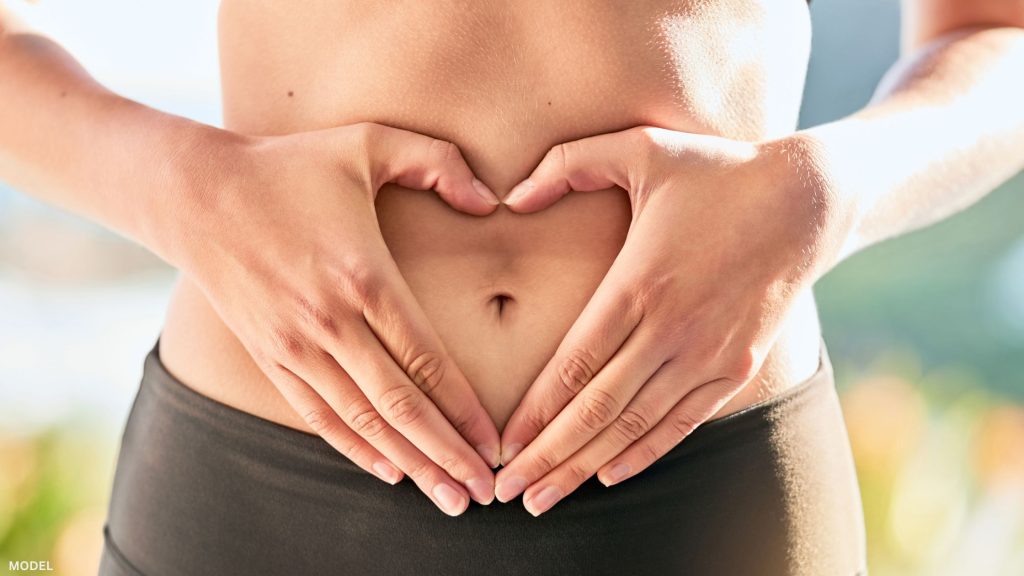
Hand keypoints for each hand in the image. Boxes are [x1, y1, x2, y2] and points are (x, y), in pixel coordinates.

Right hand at [167, 122, 501, 515]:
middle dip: (448, 454)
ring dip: (409, 463)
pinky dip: (356, 448)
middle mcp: (331, 323)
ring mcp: (296, 346)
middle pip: (401, 406)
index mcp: (364, 277)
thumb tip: (491, 201)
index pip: (427, 361)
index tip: (496, 445)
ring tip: (448, 498)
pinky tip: (389, 470)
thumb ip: (437, 162)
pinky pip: (320, 415)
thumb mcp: (368, 142)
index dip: (465, 411)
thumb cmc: (290, 165)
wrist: (195, 194)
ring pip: (363, 422)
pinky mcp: (271, 356)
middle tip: (485, 493)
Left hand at [494, 127, 849, 514]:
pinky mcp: (737, 366)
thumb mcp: (641, 148)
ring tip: (544, 500)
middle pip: (596, 410)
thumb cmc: (717, 171)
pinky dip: (644, 452)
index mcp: (639, 283)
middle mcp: (672, 329)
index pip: (573, 366)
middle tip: (507, 494)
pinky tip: (609, 475)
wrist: (809, 200)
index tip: (501, 446)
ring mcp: (708, 354)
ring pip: (635, 426)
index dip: (534, 413)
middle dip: (547, 457)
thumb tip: (509, 196)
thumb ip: (567, 163)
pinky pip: (682, 422)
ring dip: (586, 467)